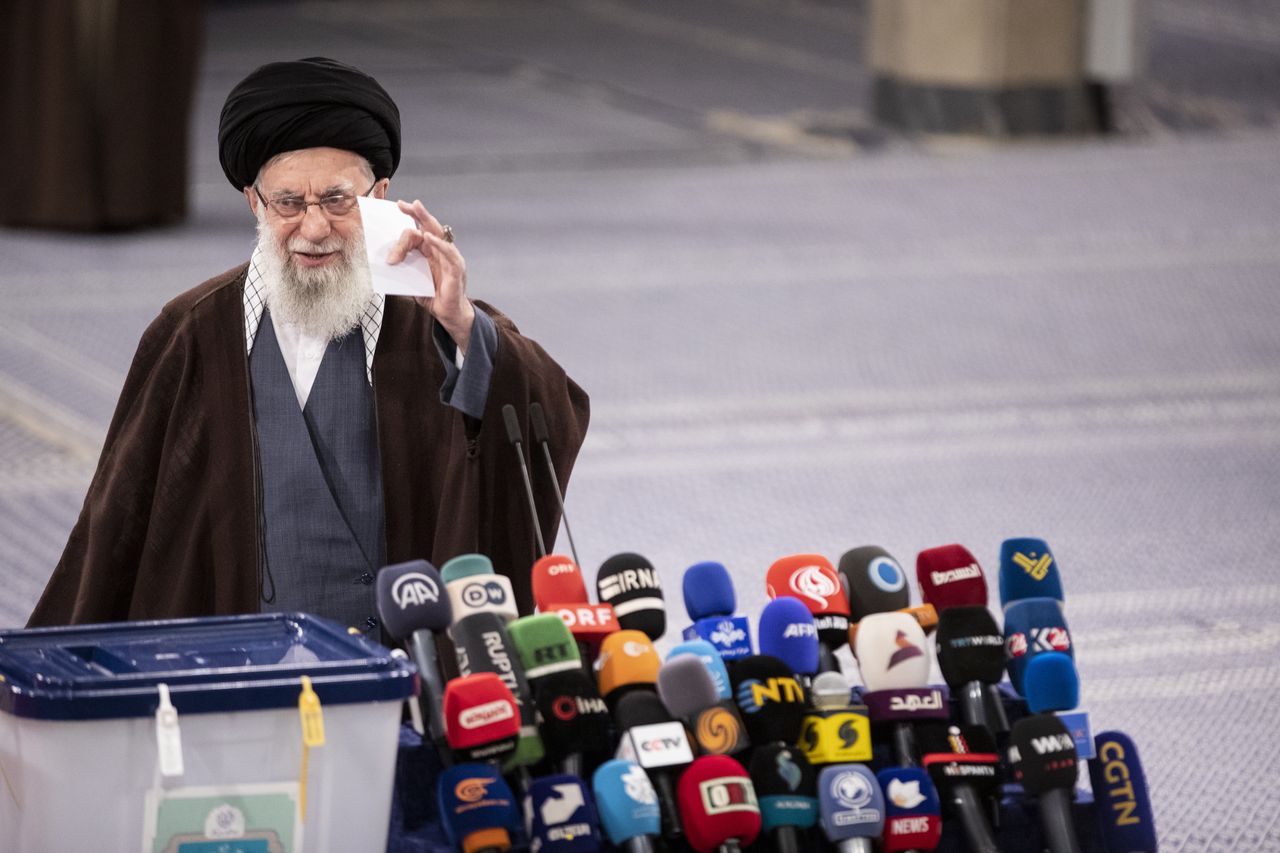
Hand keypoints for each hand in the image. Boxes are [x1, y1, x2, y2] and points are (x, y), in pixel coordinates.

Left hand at [387, 199, 474, 352]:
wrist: (448, 315)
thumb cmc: (433, 297)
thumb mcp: (411, 281)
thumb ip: (402, 270)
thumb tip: (386, 261)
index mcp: (430, 252)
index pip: (419, 232)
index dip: (409, 221)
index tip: (398, 207)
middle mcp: (441, 252)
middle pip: (430, 227)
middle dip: (417, 213)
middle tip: (403, 204)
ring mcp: (450, 260)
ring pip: (438, 236)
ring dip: (426, 222)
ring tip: (416, 210)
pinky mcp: (456, 271)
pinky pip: (450, 255)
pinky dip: (440, 245)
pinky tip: (429, 238)